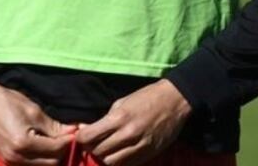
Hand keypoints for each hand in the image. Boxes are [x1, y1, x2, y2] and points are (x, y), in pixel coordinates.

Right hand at [0, 83, 75, 165]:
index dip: (69, 140)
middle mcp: (15, 157)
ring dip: (52, 155)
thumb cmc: (10, 103)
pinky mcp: (7, 160)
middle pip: (51, 162)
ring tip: (57, 138)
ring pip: (42, 165)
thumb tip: (73, 131)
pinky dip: (41, 156)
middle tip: (67, 135)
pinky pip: (31, 164)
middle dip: (62, 149)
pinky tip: (45, 143)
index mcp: (23, 144)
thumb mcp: (35, 112)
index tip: (76, 130)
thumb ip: (54, 126)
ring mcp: (9, 161)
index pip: (56, 149)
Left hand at [76, 79, 191, 165]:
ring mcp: (139, 146)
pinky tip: (121, 152)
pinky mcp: (148, 153)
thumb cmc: (147, 97)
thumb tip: (86, 130)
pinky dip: (120, 160)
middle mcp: (128, 134)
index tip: (83, 136)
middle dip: (92, 148)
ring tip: (109, 149)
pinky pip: (127, 164)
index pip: (88, 137)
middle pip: (97, 151)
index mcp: (119, 118)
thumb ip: (105, 119)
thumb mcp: (123, 102)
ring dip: (105, 157)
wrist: (176, 100)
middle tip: (96, 142)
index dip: (81, 138)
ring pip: (110, 162)